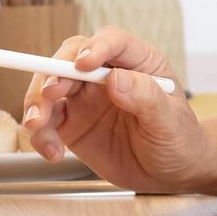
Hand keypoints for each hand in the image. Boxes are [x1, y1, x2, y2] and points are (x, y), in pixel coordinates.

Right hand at [20, 27, 208, 192]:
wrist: (169, 174)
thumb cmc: (179, 139)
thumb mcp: (170, 121)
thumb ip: (146, 98)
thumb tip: (116, 79)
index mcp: (138, 62)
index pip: (113, 41)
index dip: (96, 47)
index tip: (83, 65)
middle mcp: (106, 73)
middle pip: (70, 58)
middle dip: (54, 73)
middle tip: (50, 95)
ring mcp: (85, 97)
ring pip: (50, 86)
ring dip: (37, 103)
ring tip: (39, 128)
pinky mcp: (70, 123)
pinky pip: (46, 120)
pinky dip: (40, 134)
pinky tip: (52, 152)